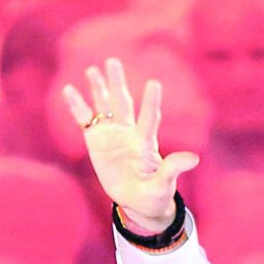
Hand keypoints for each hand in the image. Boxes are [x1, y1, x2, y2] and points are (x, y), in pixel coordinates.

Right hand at [61, 58, 198, 234]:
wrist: (138, 202)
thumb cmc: (154, 195)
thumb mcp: (164, 185)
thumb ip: (173, 169)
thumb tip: (194, 159)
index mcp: (145, 142)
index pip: (149, 118)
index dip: (151, 102)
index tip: (154, 83)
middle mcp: (128, 133)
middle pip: (122, 103)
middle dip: (117, 83)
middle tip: (113, 61)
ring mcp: (112, 136)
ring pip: (104, 107)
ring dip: (98, 88)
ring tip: (92, 69)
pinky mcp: (96, 142)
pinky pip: (84, 121)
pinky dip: (76, 106)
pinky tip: (69, 90)